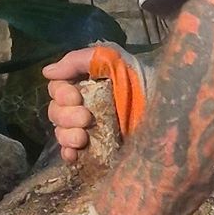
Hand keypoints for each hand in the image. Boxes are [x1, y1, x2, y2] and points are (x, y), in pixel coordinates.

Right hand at [43, 44, 147, 166]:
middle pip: (56, 112)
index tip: (76, 97)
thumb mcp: (113, 60)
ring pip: (61, 133)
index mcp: (85, 85)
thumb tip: (47, 72)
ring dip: (66, 135)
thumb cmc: (142, 82)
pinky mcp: (98, 150)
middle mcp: (84, 106)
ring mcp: (90, 130)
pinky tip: (75, 154)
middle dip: (66, 115)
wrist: (167, 114)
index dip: (60, 93)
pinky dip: (68, 154)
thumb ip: (79, 61)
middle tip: (86, 118)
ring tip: (84, 137)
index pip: (57, 89)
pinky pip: (72, 154)